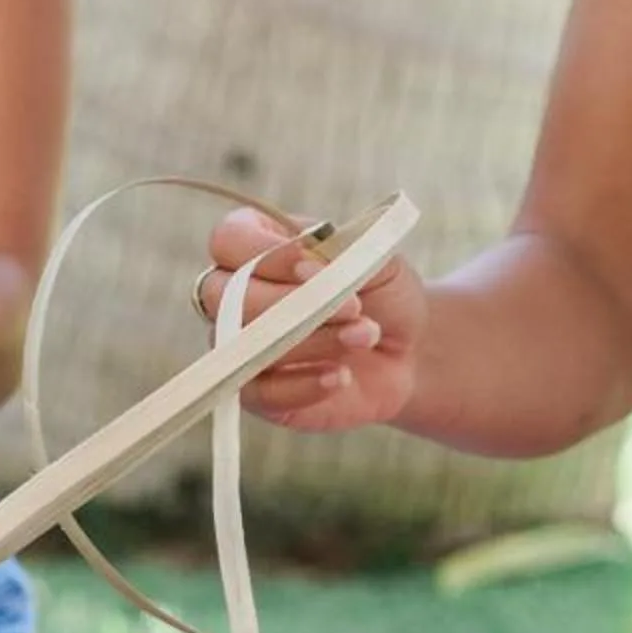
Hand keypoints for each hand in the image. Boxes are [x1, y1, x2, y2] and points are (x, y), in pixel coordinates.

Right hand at [195, 208, 420, 431]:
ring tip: (363, 337)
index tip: (314, 267)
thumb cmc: (384, 296)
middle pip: (222, 293)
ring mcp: (240, 345)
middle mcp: (234, 294)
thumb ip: (337, 251)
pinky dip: (303, 384)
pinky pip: (259, 391)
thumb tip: (304, 267)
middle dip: (289, 301)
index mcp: (256, 246)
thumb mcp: (372, 258)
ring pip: (243, 342)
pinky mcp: (256, 392)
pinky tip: (340, 376)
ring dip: (310, 340)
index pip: (229, 240)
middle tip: (352, 309)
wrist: (408, 354)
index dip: (263, 252)